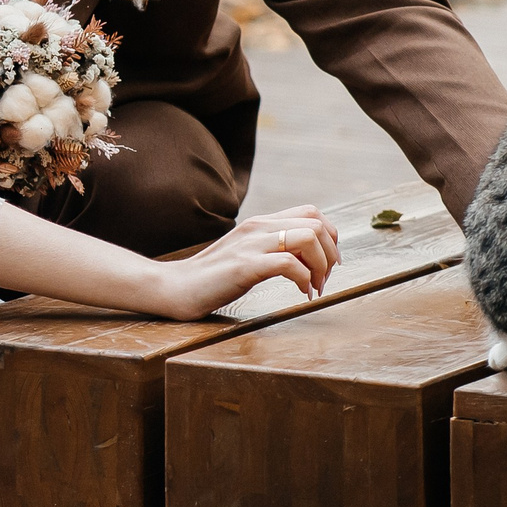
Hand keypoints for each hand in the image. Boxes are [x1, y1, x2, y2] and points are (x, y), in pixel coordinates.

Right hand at [152, 207, 340, 320]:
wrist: (175, 287)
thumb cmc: (212, 277)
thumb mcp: (246, 253)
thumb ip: (271, 247)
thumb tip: (306, 258)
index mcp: (260, 223)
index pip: (312, 213)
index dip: (330, 239)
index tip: (326, 265)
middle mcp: (258, 227)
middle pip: (317, 224)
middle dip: (331, 255)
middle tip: (323, 280)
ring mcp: (251, 245)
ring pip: (309, 238)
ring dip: (321, 266)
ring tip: (313, 287)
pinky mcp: (245, 266)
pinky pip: (289, 264)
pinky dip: (305, 280)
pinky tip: (300, 293)